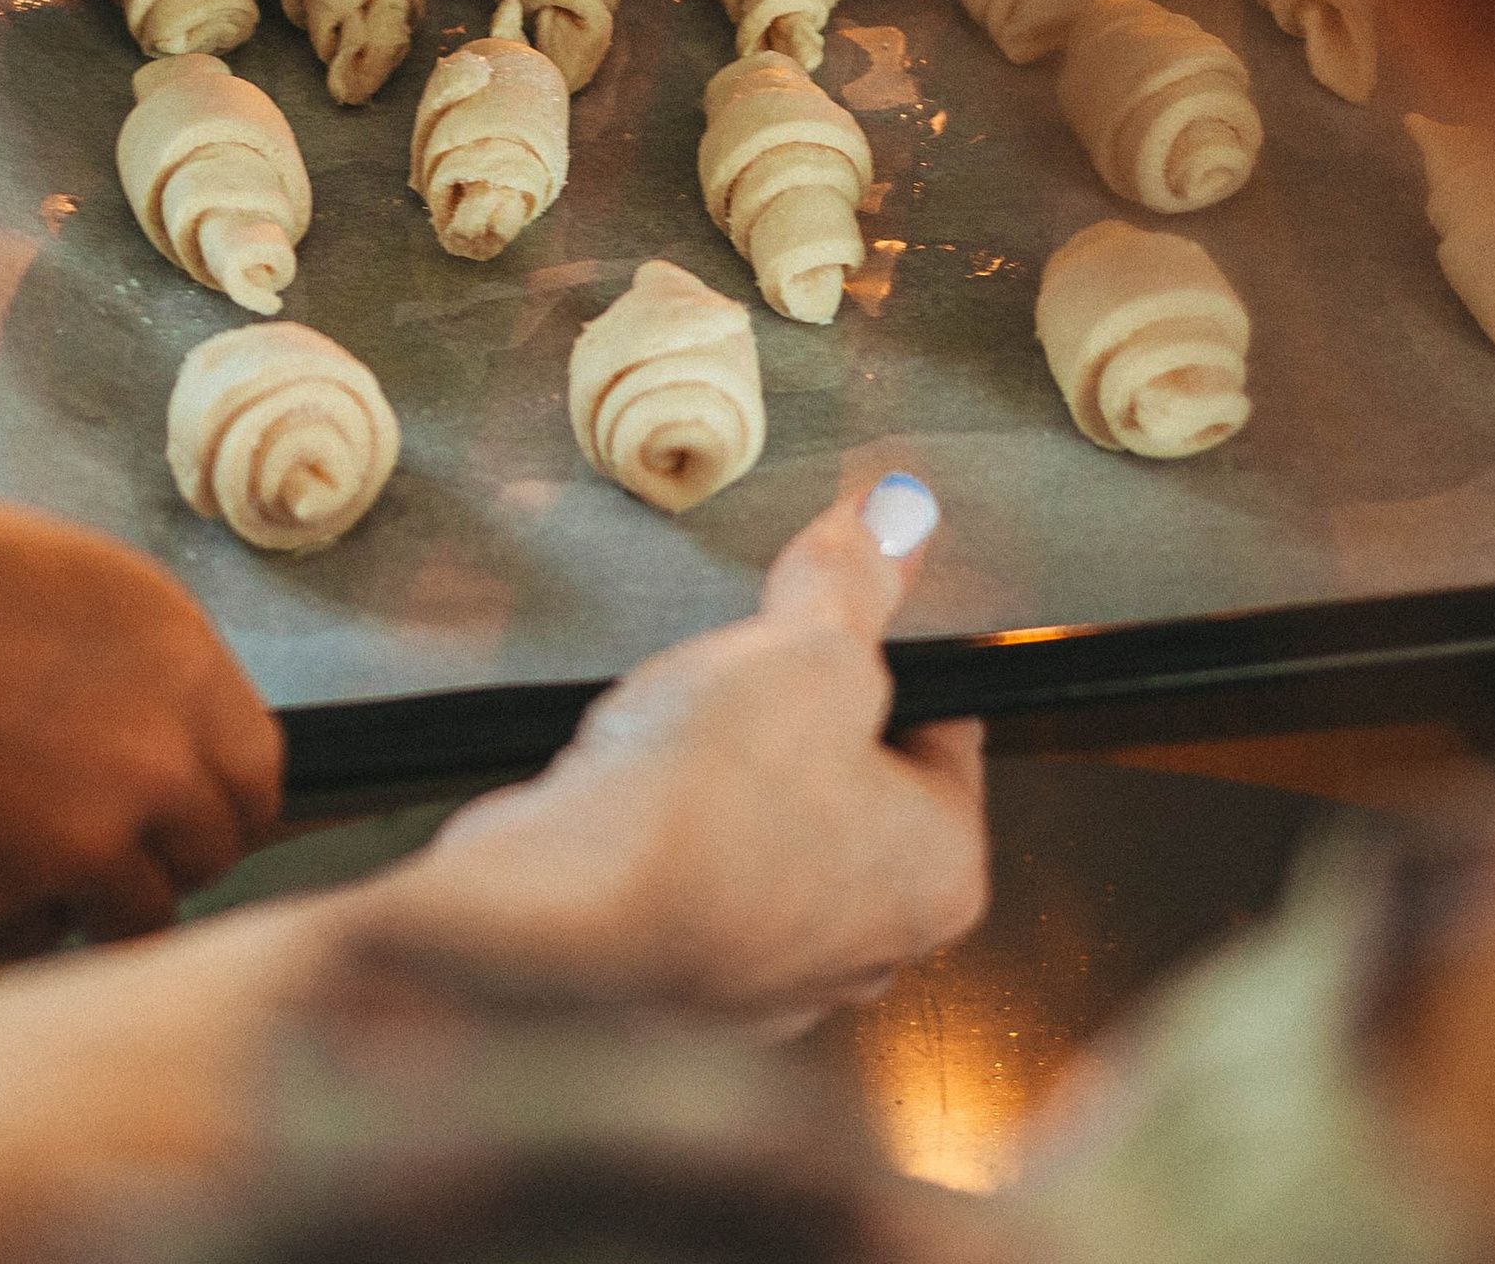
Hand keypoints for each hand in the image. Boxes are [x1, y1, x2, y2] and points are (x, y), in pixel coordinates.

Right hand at [0, 485, 281, 965]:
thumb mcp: (64, 582)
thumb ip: (136, 665)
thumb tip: (165, 723)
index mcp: (180, 655)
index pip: (257, 771)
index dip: (211, 794)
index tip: (172, 802)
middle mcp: (158, 750)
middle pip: (210, 851)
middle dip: (158, 853)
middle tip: (84, 835)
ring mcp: (91, 834)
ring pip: (134, 913)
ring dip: (83, 896)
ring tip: (1, 839)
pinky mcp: (10, 899)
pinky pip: (36, 939)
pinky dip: (1, 922)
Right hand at [381, 476, 986, 1028]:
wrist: (550, 914)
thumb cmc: (702, 808)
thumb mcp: (808, 647)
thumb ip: (857, 580)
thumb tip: (900, 516)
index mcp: (939, 874)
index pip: (944, 728)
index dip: (881, 653)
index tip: (833, 621)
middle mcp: (867, 946)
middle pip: (854, 780)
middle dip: (802, 718)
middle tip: (752, 676)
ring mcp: (768, 975)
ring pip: (769, 827)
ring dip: (730, 773)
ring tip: (686, 729)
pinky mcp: (676, 979)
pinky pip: (690, 872)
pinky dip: (667, 827)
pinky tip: (638, 789)